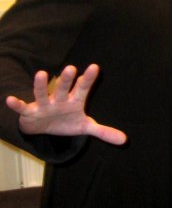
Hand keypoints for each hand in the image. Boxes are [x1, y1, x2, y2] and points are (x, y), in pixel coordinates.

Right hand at [5, 64, 126, 144]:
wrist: (43, 128)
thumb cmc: (66, 121)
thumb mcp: (85, 127)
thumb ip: (104, 131)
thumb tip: (125, 140)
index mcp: (74, 101)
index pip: (83, 88)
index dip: (89, 79)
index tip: (95, 67)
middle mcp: (59, 99)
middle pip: (63, 88)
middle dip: (66, 80)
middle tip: (71, 68)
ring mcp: (44, 105)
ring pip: (42, 94)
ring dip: (41, 86)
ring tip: (41, 73)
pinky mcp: (30, 112)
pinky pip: (22, 108)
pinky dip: (17, 104)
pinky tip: (10, 99)